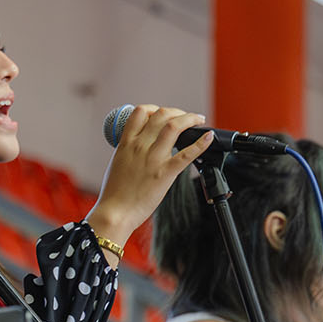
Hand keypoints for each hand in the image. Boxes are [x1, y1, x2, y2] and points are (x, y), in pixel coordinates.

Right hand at [85, 106, 213, 249]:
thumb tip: (140, 144)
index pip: (140, 112)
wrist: (115, 212)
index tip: (162, 114)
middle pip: (161, 115)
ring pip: (174, 126)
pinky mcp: (165, 173)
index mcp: (126, 143)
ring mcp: (153, 158)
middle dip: (176, 112)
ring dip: (189, 119)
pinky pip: (186, 154)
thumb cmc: (114, 192)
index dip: (154, 108)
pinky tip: (208, 137)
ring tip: (198, 120)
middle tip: (185, 118)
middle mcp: (139, 146)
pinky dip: (200, 143)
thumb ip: (129, 150)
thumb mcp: (117, 162)